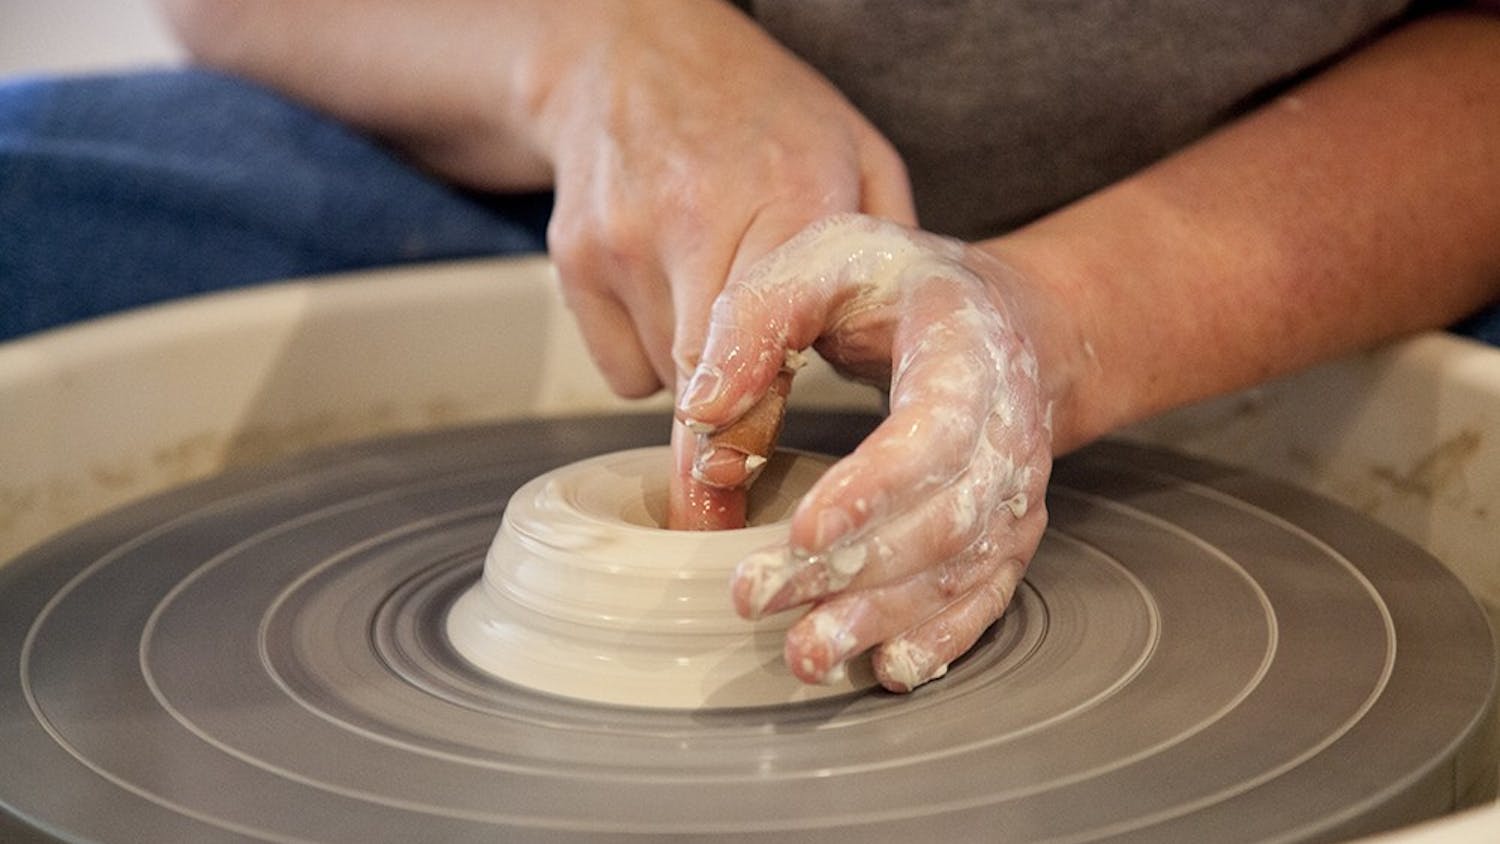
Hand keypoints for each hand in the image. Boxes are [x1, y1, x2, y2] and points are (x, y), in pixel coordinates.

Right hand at [531, 1, 913, 396]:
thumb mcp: (856, 151)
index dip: (765, 412)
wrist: (631, 54)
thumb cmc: (758, 109)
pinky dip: (648, 361)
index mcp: (789, 192)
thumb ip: (889, 249)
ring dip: (701, 379)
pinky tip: (668, 299)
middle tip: (760, 427)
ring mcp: (624, 241)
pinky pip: (621, 373)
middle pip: (708, 383)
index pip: (771, 333)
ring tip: (716, 302)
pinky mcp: (575, 262)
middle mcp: (696, 217)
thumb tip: (895, 350)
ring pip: (668, 384)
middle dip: (738, 422)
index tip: (758, 467)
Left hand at [676, 214, 1053, 691]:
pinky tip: (889, 669)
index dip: (876, 487)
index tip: (804, 530)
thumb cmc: (902, 286)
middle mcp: (1008, 428)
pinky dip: (942, 638)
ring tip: (806, 654)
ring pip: (960, 569)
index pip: (934, 430)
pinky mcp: (1005, 532)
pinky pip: (985, 595)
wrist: (1005, 320)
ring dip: (883, 617)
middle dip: (853, 569)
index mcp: (969, 350)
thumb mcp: (826, 257)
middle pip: (942, 517)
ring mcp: (1016, 489)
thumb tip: (702, 411)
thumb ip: (756, 319)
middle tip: (760, 599)